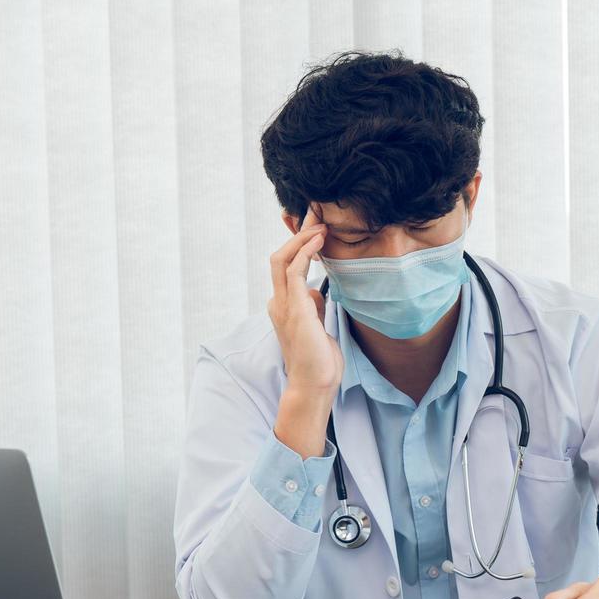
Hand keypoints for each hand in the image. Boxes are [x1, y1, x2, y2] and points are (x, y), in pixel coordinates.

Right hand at [266, 204, 342, 394]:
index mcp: (283, 305)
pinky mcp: (294, 309)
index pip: (284, 266)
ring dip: (301, 238)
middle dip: (297, 233)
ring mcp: (284, 305)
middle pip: (279, 256)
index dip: (297, 243)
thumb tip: (315, 291)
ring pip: (282, 259)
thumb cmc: (318, 361)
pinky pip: (294, 272)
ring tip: (320, 223)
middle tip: (315, 214)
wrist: (315, 385)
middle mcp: (278, 302)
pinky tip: (319, 240)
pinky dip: (305, 252)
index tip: (314, 226)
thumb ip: (312, 307)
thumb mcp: (317, 326)